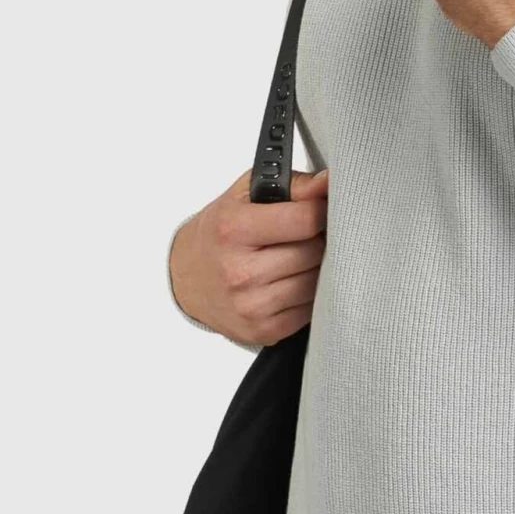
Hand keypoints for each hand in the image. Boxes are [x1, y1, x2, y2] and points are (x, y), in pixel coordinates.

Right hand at [168, 165, 329, 346]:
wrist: (186, 278)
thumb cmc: (221, 231)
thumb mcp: (246, 195)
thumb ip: (292, 185)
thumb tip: (329, 183)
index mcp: (233, 229)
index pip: (305, 219)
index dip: (320, 211)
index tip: (318, 210)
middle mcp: (240, 271)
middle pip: (314, 252)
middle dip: (317, 240)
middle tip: (304, 236)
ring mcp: (251, 305)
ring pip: (316, 282)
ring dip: (315, 269)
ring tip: (296, 258)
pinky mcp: (263, 330)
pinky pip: (310, 310)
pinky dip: (308, 295)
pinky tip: (291, 282)